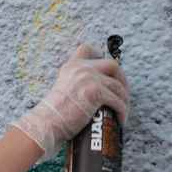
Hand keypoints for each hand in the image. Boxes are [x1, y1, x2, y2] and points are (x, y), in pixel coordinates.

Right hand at [11, 44, 129, 162]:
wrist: (46, 123)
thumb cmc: (53, 113)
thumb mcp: (62, 89)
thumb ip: (75, 83)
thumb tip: (93, 91)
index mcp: (71, 66)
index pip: (87, 49)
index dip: (100, 55)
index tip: (104, 68)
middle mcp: (82, 69)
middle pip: (113, 66)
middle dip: (122, 80)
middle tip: (122, 94)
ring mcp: (90, 79)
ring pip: (118, 86)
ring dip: (124, 100)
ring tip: (122, 111)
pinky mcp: (96, 93)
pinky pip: (118, 101)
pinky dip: (122, 111)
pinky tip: (120, 119)